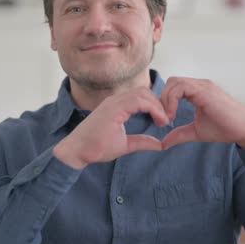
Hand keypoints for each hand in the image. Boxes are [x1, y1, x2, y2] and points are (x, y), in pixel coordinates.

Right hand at [54, 87, 169, 168]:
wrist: (77, 151)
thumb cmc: (96, 147)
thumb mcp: (125, 145)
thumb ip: (141, 141)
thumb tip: (159, 144)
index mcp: (117, 105)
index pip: (142, 96)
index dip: (156, 106)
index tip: (164, 120)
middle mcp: (115, 100)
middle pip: (144, 91)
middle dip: (159, 103)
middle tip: (167, 119)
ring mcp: (113, 102)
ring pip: (142, 93)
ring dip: (157, 105)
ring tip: (164, 120)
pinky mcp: (112, 108)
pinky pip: (137, 101)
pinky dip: (152, 108)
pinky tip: (159, 120)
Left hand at [160, 77, 244, 149]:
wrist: (244, 129)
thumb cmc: (224, 128)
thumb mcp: (195, 132)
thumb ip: (179, 134)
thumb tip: (163, 143)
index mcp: (197, 91)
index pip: (173, 87)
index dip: (164, 102)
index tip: (164, 121)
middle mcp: (199, 85)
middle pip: (171, 82)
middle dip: (162, 100)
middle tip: (164, 120)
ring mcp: (202, 85)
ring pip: (174, 82)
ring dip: (165, 100)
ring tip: (168, 118)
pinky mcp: (205, 90)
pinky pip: (181, 87)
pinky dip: (172, 100)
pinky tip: (173, 115)